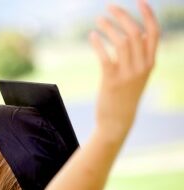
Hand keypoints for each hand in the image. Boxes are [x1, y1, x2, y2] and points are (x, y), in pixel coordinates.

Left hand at [90, 0, 158, 138]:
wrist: (117, 121)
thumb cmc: (125, 95)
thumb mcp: (139, 76)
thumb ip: (140, 56)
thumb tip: (137, 35)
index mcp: (150, 64)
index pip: (154, 33)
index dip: (147, 14)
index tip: (139, 0)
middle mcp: (142, 67)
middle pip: (135, 33)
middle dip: (122, 15)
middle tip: (109, 7)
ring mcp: (127, 74)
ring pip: (120, 41)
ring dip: (108, 27)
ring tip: (98, 20)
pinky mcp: (111, 80)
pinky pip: (105, 56)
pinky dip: (98, 43)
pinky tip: (92, 36)